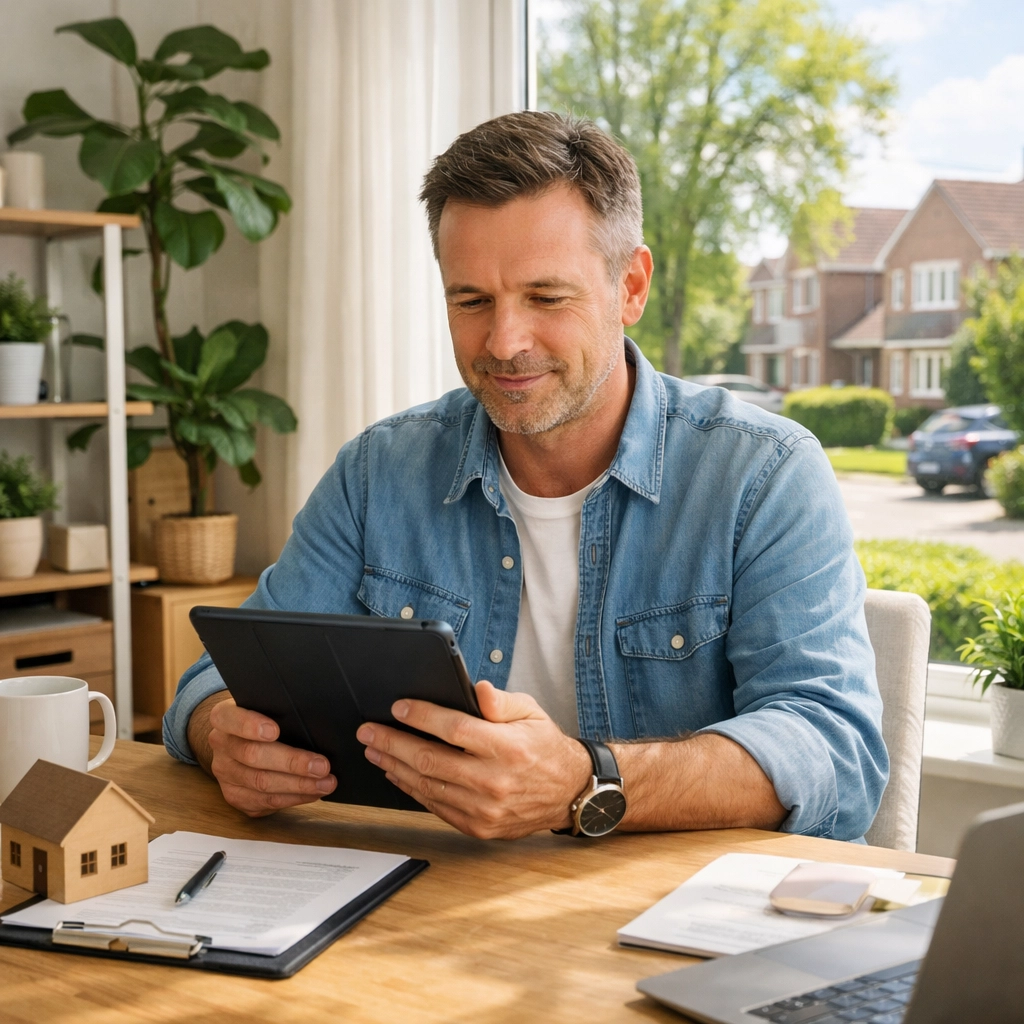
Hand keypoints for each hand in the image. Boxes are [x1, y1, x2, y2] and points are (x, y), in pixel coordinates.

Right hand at [192, 694, 337, 816]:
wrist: (241, 740)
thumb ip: (281, 711)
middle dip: (292, 762)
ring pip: (261, 783)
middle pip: (252, 755)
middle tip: (322, 766)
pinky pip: (265, 801)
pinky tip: (313, 793)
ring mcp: (226, 773)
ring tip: (326, 782)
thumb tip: (317, 724)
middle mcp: (221, 745)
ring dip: (299, 785)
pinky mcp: (235, 796)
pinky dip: (294, 798)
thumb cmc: (263, 718)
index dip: (249, 725)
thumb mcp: (267, 706)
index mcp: (224, 717)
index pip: (229, 718)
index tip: (274, 731)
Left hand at [355, 681, 590, 838]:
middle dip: (393, 743)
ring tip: (375, 750)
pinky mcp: (479, 827)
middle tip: (369, 731)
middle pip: (430, 760)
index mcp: (507, 748)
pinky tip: (398, 774)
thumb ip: (501, 701)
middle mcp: (494, 781)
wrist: (568, 792)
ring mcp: (485, 809)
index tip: (398, 707)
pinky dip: (412, 790)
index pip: (454, 729)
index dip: (421, 716)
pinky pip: (436, 807)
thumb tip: (477, 689)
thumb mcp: (531, 712)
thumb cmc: (545, 747)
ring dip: (394, 767)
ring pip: (427, 786)